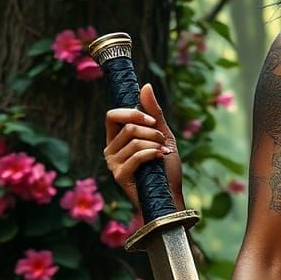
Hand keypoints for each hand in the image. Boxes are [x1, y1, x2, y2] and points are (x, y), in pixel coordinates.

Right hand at [103, 83, 183, 211]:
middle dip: (151, 131)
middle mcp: (110, 149)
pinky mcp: (119, 175)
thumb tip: (145, 85)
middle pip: (127, 126)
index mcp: (117, 138)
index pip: (112, 115)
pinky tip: (160, 159)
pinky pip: (137, 155)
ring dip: (155, 144)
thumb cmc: (166, 166)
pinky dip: (153, 154)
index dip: (133, 113)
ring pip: (134, 140)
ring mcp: (113, 163)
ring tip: (163, 153)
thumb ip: (153, 113)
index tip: (152, 121)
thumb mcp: (163, 135)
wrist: (170, 194)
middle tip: (162, 142)